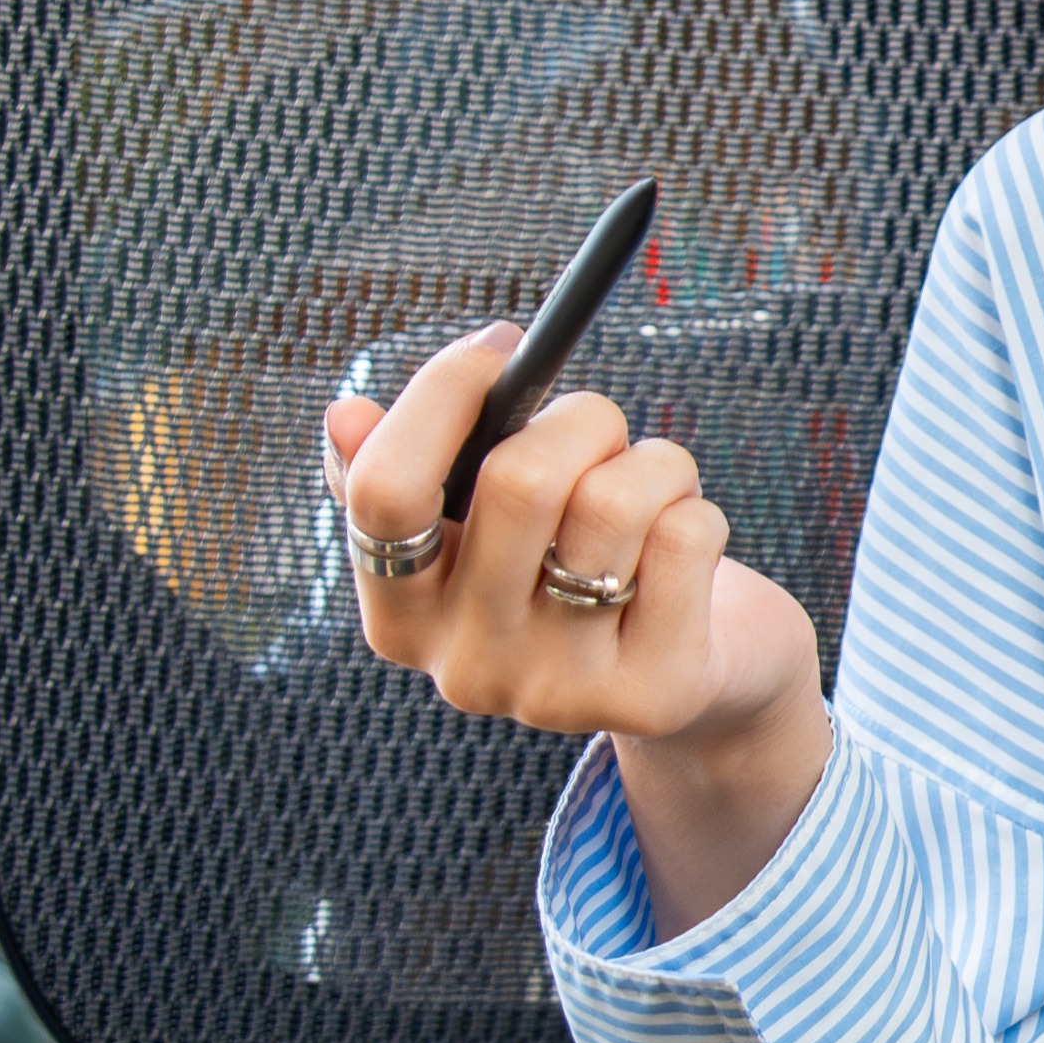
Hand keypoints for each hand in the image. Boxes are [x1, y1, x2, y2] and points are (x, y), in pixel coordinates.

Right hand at [320, 328, 829, 916]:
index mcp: (400, 616)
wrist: (696, 671)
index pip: (383, 491)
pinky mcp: (651, 695)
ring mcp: (556, 690)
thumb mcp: (487, 523)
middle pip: (517, 482)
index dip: (441, 396)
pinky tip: (688, 548)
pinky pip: (685, 537)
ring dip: (654, 464)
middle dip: (580, 420)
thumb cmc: (574, 566)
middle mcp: (466, 666)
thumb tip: (344, 416)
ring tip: (655, 488)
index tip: (499, 347)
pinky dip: (699, 511)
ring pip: (612, 501)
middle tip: (601, 426)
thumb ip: (414, 471)